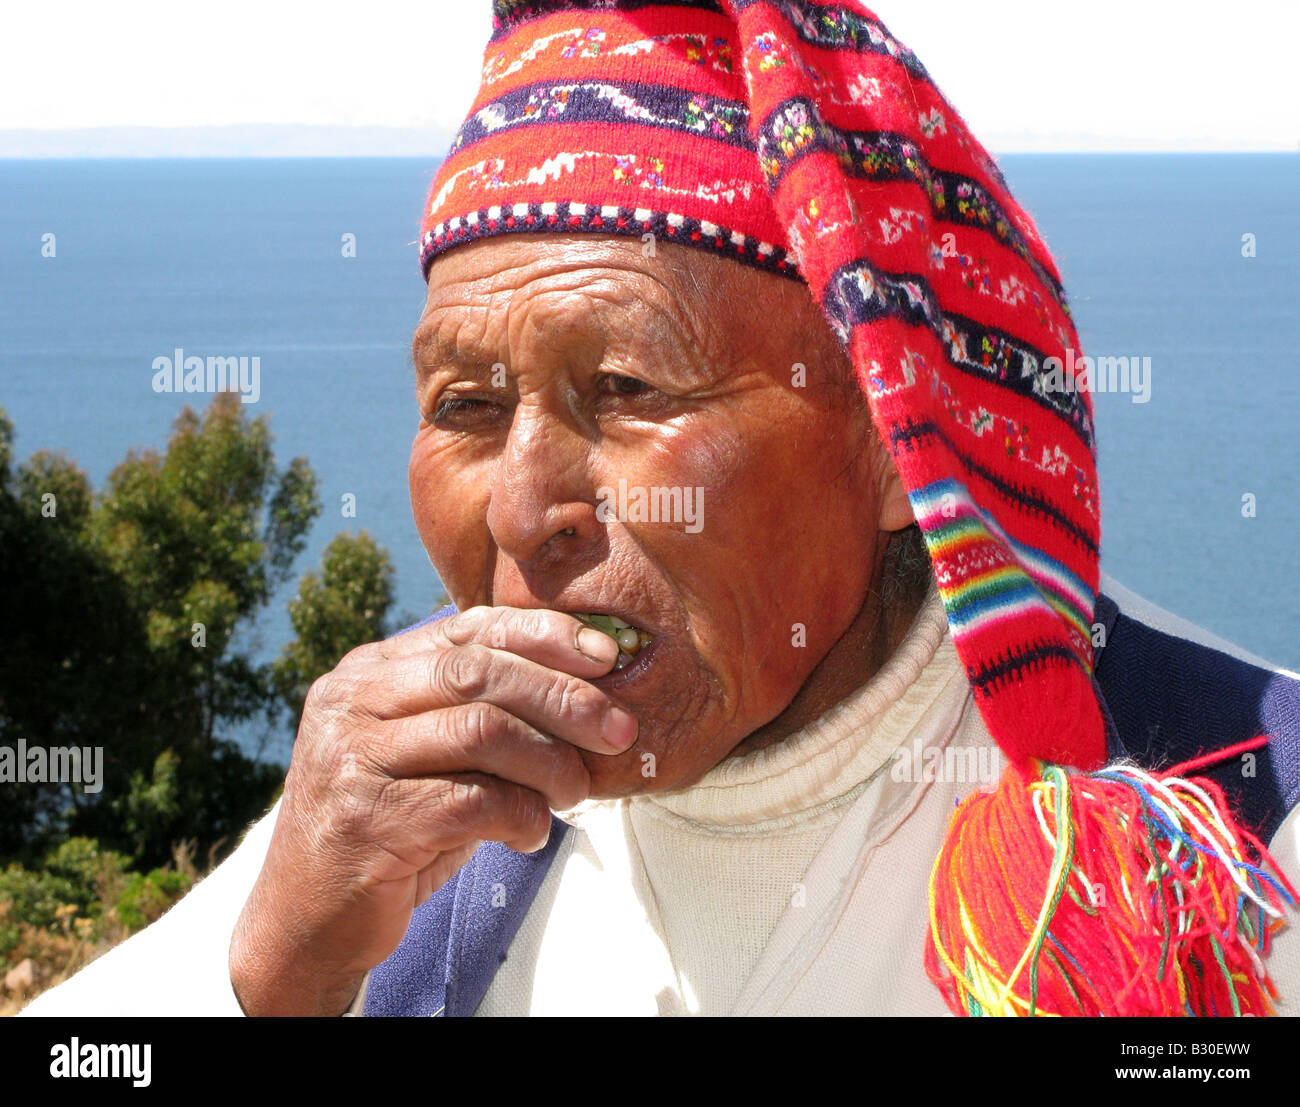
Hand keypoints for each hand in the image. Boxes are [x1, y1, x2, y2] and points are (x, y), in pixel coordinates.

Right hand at [229, 606, 633, 1015]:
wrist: (309, 917)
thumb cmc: (391, 824)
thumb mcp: (427, 751)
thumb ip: (477, 708)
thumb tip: (587, 682)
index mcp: (369, 671)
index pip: (468, 628)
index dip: (544, 635)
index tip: (604, 656)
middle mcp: (351, 701)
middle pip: (479, 673)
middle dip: (563, 697)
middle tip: (617, 729)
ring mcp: (352, 758)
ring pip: (481, 731)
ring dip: (549, 762)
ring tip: (576, 791)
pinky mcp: (366, 820)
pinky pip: (472, 802)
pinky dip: (521, 816)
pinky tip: (531, 833)